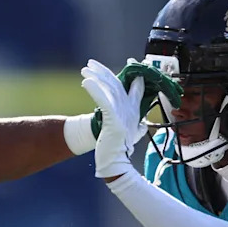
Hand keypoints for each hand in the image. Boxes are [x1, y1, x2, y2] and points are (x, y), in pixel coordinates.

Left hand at [81, 59, 147, 177]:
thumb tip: (143, 124)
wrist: (116, 164)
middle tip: (91, 63)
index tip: (130, 62)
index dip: (134, 74)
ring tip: (84, 69)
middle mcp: (130, 110)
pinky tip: (86, 82)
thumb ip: (139, 126)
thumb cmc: (120, 150)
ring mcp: (123, 115)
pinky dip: (96, 90)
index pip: (136, 87)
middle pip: (118, 84)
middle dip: (104, 71)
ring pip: (110, 89)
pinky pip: (104, 101)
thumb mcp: (132, 135)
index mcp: (134, 111)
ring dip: (97, 77)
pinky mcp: (114, 120)